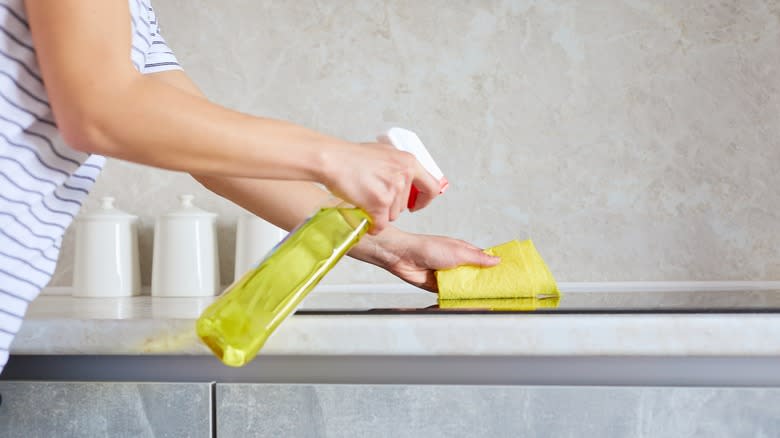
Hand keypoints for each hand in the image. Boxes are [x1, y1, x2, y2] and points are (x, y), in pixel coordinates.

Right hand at [321, 142, 440, 234]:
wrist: (333, 160)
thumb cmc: (352, 157)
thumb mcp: (385, 152)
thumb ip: (400, 166)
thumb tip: (410, 180)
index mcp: (409, 162)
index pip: (432, 187)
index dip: (424, 200)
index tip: (415, 205)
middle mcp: (404, 176)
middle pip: (404, 206)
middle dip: (389, 206)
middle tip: (372, 195)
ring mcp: (392, 190)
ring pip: (392, 216)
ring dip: (379, 214)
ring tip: (364, 197)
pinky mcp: (379, 203)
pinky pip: (380, 224)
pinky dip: (372, 225)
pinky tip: (362, 214)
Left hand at [351, 228, 499, 291]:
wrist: (403, 257)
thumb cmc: (427, 247)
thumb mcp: (458, 251)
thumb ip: (477, 257)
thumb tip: (496, 260)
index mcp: (463, 251)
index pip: (483, 260)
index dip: (494, 267)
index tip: (507, 274)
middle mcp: (457, 264)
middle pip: (476, 275)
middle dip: (485, 282)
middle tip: (500, 290)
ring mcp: (448, 276)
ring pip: (465, 286)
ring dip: (472, 291)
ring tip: (487, 298)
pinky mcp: (439, 287)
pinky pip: (453, 294)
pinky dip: (459, 297)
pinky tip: (468, 302)